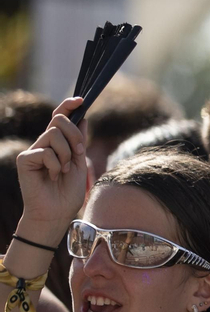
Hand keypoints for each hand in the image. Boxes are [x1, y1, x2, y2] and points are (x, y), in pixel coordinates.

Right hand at [16, 98, 89, 236]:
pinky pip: (45, 151)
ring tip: (63, 171)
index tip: (81, 99)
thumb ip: (79, 141)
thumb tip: (83, 117)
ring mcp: (33, 150)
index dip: (69, 105)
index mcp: (57, 143)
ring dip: (65, 154)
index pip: (60, 117)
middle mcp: (44, 143)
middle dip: (75, 135)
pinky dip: (55, 165)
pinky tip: (51, 177)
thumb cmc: (68, 191)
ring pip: (53, 134)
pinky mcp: (25, 159)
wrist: (56, 213)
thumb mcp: (80, 162)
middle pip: (58, 121)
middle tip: (79, 154)